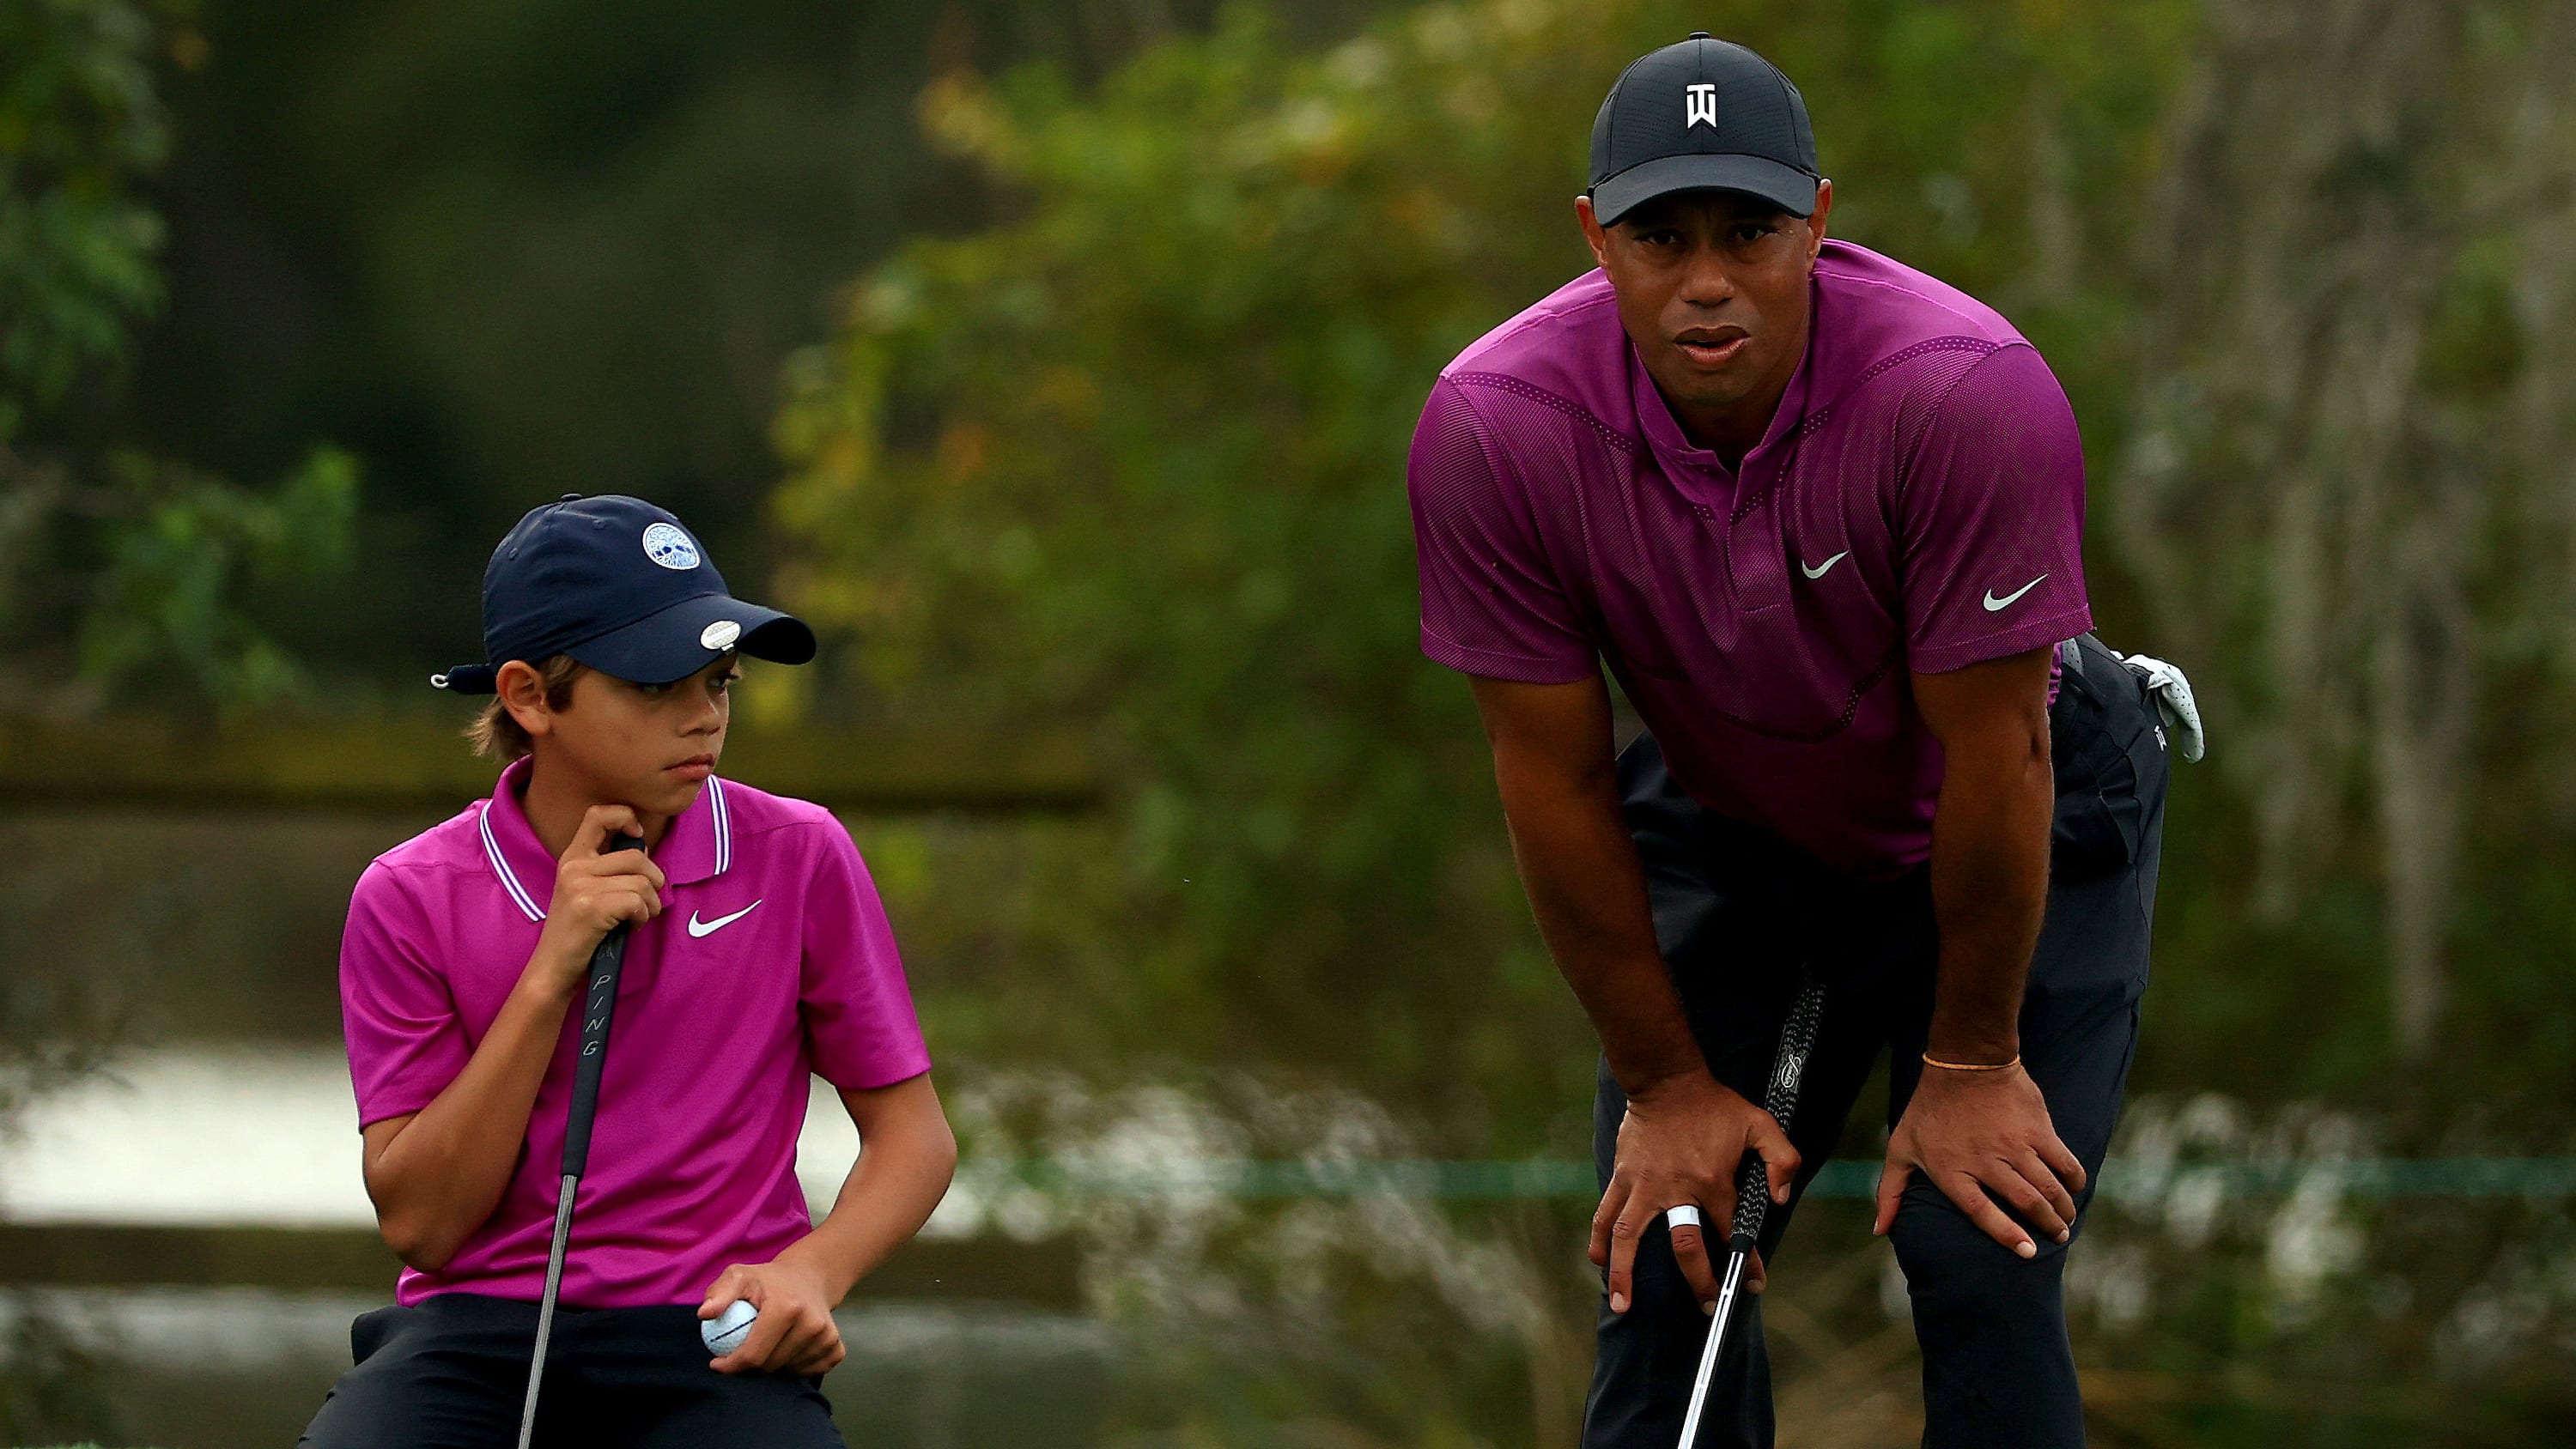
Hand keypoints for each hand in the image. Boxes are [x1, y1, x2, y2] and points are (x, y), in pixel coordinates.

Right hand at [529, 805, 665, 992]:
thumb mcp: (584, 890)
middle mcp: (574, 866)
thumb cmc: (579, 931)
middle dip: (654, 881)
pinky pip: (638, 901)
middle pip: (636, 857)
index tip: (637, 837)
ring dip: (651, 904)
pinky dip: (643, 916)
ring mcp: (580, 886)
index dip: (625, 817)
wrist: (554, 967)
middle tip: (645, 902)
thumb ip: (607, 868)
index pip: (598, 814)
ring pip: (642, 881)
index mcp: (572, 857)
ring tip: (638, 917)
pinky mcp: (591, 907)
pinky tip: (631, 927)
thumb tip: (643, 852)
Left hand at [699, 1259, 844, 1375]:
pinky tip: (787, 1350)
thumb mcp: (739, 1276)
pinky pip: (808, 1372)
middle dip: (750, 1365)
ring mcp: (827, 1337)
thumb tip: (705, 1314)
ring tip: (767, 1345)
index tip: (717, 1363)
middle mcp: (812, 1323)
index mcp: (787, 1307)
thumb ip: (720, 1293)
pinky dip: (793, 1368)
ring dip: (772, 1365)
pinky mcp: (836, 1347)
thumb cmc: (767, 1280)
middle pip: (770, 1366)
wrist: (809, 1277)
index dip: (730, 1365)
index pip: (753, 1355)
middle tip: (743, 1349)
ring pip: (788, 1371)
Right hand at [1589, 1070, 1795, 1315]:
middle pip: (1685, 1247)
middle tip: (1707, 1306)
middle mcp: (1676, 1190)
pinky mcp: (1623, 1177)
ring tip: (1622, 1305)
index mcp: (1712, 1182)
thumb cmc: (1715, 1105)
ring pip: (1629, 1237)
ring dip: (1624, 1273)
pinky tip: (1598, 1261)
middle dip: (1698, 1281)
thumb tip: (1781, 1199)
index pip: (1732, 1232)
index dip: (1747, 1261)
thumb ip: (1781, 1159)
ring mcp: (1644, 1186)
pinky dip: (1599, 1239)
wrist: (1667, 1081)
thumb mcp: (1760, 1124)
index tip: (1753, 1284)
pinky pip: (1606, 1213)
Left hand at [1874, 1061, 2084, 1256]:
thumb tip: (1880, 1229)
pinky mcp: (2037, 1129)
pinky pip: (2064, 1161)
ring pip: (2048, 1187)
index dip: (2006, 1235)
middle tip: (2058, 1237)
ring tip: (2066, 1220)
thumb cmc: (1930, 1109)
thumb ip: (1891, 1191)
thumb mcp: (1901, 1148)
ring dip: (2063, 1208)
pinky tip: (2074, 1189)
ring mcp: (2014, 1145)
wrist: (1964, 1062)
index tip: (2027, 1251)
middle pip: (2025, 1203)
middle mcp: (1986, 1161)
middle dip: (2048, 1226)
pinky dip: (2074, 1179)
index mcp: (1952, 1170)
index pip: (1981, 1212)